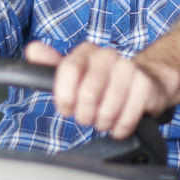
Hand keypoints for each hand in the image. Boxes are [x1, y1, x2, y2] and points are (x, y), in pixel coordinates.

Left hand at [24, 41, 174, 138]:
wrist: (147, 82)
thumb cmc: (105, 82)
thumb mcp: (75, 74)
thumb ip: (51, 64)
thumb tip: (32, 50)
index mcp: (86, 52)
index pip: (68, 71)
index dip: (65, 96)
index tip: (67, 107)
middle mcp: (108, 55)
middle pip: (88, 94)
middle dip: (85, 115)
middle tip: (89, 116)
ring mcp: (129, 68)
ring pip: (107, 110)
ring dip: (103, 123)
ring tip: (105, 119)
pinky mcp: (145, 85)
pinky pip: (127, 118)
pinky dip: (120, 129)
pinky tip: (119, 124)